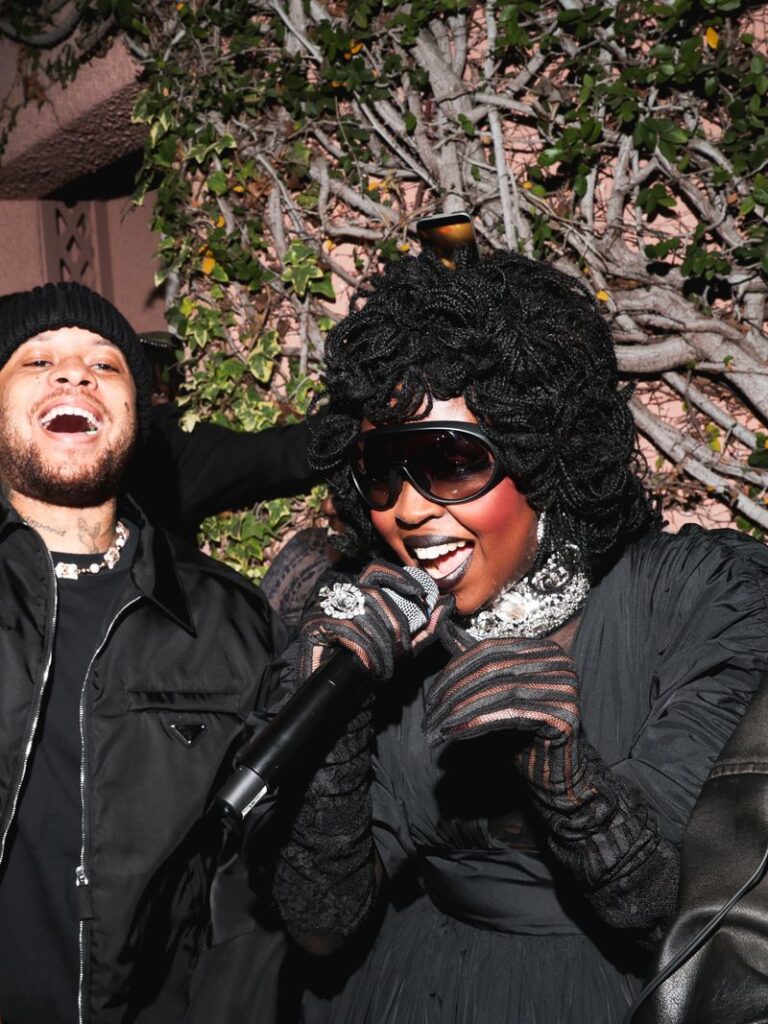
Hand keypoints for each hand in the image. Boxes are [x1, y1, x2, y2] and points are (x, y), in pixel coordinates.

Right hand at [297, 561, 453, 681]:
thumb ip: (423, 628)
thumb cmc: (364, 668)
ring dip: (381, 644)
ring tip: (386, 667)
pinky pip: (348, 631)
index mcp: (357, 594)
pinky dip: (365, 650)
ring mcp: (323, 608)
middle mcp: (338, 595)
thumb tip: (448, 603)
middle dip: (396, 625)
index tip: (421, 593)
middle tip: (403, 652)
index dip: (398, 577)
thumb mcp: (399, 648)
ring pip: (364, 614)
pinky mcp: (312, 626)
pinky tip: (370, 666)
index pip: (376, 571)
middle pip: (375, 596)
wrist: (330, 697)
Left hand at [425, 634, 577, 745]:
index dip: (455, 672)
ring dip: (460, 712)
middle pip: (492, 670)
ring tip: (437, 730)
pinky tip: (455, 735)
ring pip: (498, 691)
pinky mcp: (564, 712)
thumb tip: (442, 626)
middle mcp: (558, 661)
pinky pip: (510, 713)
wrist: (554, 770)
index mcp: (543, 648)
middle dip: (454, 695)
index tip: (431, 698)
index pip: (488, 650)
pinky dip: (477, 723)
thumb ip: (475, 659)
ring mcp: (565, 685)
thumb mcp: (496, 689)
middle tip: (429, 720)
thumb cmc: (523, 731)